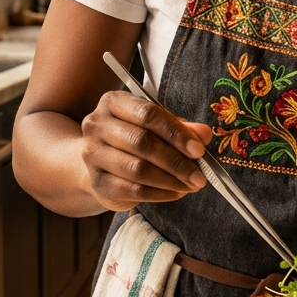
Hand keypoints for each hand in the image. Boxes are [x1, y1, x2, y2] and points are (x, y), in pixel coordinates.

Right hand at [80, 91, 212, 211]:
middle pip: (142, 142)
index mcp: (114, 102)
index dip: (176, 133)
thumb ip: (181, 128)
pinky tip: (175, 193)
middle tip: (200, 175)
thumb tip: (203, 134)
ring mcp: (92, 155)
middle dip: (176, 161)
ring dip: (171, 180)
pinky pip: (133, 190)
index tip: (199, 150)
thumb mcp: (157, 127)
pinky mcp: (97, 183)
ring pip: (137, 169)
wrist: (101, 165)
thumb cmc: (133, 139)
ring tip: (191, 185)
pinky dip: (160, 194)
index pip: (148, 114)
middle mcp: (97, 125)